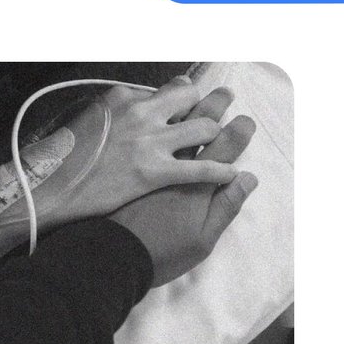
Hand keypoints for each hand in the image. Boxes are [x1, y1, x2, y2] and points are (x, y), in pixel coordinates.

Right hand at [34, 77, 240, 228]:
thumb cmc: (63, 159)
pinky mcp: (154, 172)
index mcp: (123, 97)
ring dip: (217, 136)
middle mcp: (140, 113)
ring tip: (224, 143)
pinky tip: (230, 174)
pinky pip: (200, 168)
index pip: (167, 90)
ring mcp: (149, 142)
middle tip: (219, 112)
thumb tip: (140, 108)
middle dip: (209, 106)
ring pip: (203, 128)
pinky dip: (220, 171)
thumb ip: (118, 110)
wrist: (49, 189)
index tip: (187, 107)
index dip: (181, 100)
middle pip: (191, 99)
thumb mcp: (89, 119)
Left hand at [111, 111, 256, 285]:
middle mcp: (165, 148)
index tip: (245, 124)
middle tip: (225, 95)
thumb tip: (247, 179)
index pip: (224, 144)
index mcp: (187, 177)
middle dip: (217, 104)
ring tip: (191, 92)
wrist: (96, 247)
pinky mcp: (111, 127)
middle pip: (200, 118)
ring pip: (170, 101)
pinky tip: (148, 108)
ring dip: (186, 96)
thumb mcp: (198, 241)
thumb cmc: (152, 251)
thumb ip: (224, 207)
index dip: (238, 131)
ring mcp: (135, 133)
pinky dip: (149, 102)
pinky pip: (137, 101)